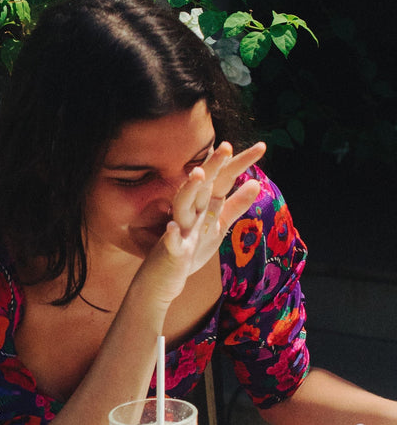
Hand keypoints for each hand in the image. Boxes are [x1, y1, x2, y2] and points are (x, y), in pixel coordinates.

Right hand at [142, 142, 264, 304]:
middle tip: (226, 146)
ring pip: (182, 206)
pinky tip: (172, 229)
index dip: (239, 163)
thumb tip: (256, 183)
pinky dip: (172, 237)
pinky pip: (171, 243)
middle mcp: (190, 212)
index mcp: (203, 205)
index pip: (223, 179)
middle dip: (214, 166)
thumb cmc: (190, 250)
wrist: (162, 278)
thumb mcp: (217, 226)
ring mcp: (180, 230)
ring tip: (199, 175)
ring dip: (189, 191)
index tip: (261, 147)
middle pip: (203, 185)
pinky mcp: (172, 252)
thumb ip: (235, 206)